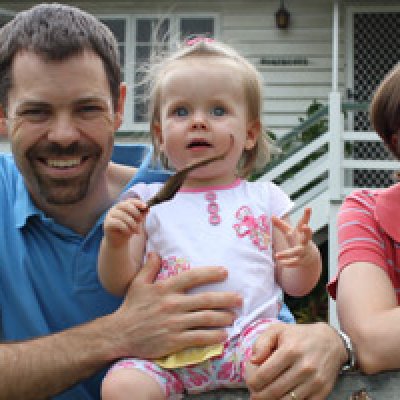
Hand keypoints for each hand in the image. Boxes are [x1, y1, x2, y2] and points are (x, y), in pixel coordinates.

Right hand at [103, 198, 146, 245]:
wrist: (119, 242)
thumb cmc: (128, 229)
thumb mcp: (137, 221)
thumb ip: (141, 214)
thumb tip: (148, 208)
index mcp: (122, 206)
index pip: (130, 201)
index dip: (138, 202)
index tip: (145, 206)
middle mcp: (114, 209)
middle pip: (125, 205)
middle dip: (135, 213)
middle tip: (141, 220)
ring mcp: (109, 216)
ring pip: (123, 215)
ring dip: (132, 223)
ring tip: (137, 230)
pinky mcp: (107, 224)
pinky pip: (118, 223)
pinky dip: (126, 228)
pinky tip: (129, 233)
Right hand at [109, 253, 242, 358]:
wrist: (119, 334)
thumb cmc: (131, 308)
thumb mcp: (138, 284)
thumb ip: (149, 267)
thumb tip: (155, 252)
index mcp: (165, 288)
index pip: (192, 277)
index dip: (210, 273)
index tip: (225, 272)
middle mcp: (172, 304)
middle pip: (205, 299)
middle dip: (226, 298)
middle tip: (239, 298)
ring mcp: (174, 323)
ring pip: (206, 319)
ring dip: (223, 317)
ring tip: (234, 317)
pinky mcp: (174, 341)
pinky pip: (199, 338)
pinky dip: (213, 336)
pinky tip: (223, 335)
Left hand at [245, 322, 345, 399]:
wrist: (331, 342)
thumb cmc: (299, 336)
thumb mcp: (278, 330)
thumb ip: (262, 343)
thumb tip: (253, 361)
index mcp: (290, 350)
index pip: (265, 374)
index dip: (253, 383)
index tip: (250, 384)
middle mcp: (304, 367)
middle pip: (274, 391)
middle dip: (260, 396)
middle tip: (254, 396)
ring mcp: (314, 382)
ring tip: (265, 397)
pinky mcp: (323, 392)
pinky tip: (281, 398)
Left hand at [272, 208, 313, 268]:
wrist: (310, 257)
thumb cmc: (298, 240)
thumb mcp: (290, 232)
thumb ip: (281, 225)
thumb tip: (271, 216)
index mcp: (301, 233)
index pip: (304, 222)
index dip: (307, 215)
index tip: (308, 208)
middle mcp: (305, 241)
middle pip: (307, 236)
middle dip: (307, 231)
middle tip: (306, 226)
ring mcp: (304, 251)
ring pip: (297, 252)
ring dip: (287, 253)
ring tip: (277, 255)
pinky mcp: (301, 261)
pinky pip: (294, 262)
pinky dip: (287, 263)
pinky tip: (281, 263)